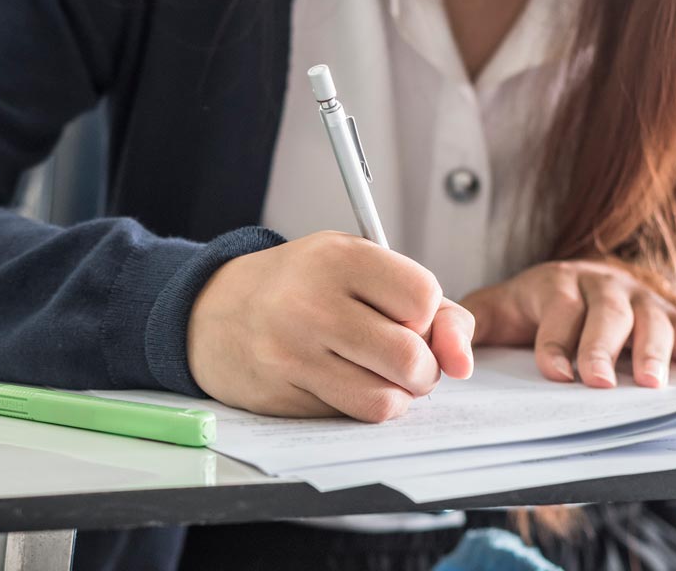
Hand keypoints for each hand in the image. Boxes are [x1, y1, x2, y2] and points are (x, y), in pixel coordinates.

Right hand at [187, 231, 473, 422]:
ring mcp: (292, 352)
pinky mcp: (282, 392)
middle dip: (422, 369)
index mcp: (339, 258)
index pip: (424, 298)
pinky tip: (344, 383)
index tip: (406, 315)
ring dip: (396, 395)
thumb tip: (461, 359)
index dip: (426, 316)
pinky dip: (362, 406)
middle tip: (403, 358)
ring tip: (377, 373)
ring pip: (386, 399)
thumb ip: (429, 306)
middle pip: (410, 358)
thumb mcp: (359, 267)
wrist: (213, 311)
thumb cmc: (298, 286)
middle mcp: (312, 302)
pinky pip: (351, 416)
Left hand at [461, 260, 675, 387]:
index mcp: (555, 283)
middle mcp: (600, 286)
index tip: (555, 373)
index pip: (558, 310)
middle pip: (606, 315)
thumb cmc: (523, 308)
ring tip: (652, 384)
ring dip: (653, 352)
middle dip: (601, 349)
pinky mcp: (667, 315)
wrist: (562, 284)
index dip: (556, 342)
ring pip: (649, 321)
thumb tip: (449, 357)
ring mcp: (638, 298)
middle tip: (597, 383)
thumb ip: (464, 328)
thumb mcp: (490, 312)